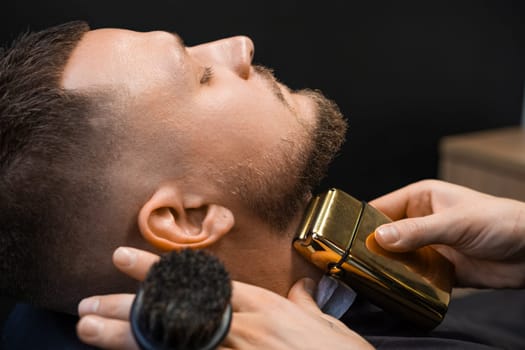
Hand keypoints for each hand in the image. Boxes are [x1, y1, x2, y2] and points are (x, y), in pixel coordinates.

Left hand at [77, 247, 372, 349]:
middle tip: (87, 305)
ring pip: (169, 342)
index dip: (158, 270)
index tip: (122, 259)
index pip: (199, 281)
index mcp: (260, 305)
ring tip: (89, 329)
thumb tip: (303, 290)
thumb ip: (306, 304)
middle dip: (127, 308)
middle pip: (173, 313)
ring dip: (126, 338)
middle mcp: (240, 327)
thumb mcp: (326, 327)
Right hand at [370, 179, 524, 288]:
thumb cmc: (500, 221)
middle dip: (372, 247)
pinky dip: (404, 280)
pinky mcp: (437, 268)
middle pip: (385, 234)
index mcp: (420, 198)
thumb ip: (417, 231)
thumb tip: (379, 237)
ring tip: (371, 276)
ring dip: (387, 266)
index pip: (380, 206)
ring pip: (396, 256)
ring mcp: (428, 245)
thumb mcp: (455, 223)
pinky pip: (413, 274)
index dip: (362, 221)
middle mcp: (420, 220)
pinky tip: (396, 286)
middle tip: (355, 261)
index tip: (344, 238)